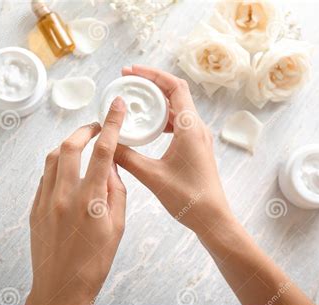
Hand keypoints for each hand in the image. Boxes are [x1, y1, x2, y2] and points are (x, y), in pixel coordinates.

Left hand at [24, 97, 126, 304]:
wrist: (61, 287)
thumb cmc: (94, 262)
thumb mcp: (117, 227)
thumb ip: (116, 192)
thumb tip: (112, 167)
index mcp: (91, 201)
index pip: (104, 152)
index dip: (112, 125)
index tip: (116, 108)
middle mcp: (65, 196)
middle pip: (71, 146)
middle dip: (85, 130)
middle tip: (96, 127)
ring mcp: (45, 201)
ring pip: (53, 157)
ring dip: (68, 145)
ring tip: (82, 146)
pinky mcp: (34, 208)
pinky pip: (45, 175)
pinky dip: (58, 165)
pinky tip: (68, 170)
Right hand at [114, 65, 234, 235]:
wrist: (212, 218)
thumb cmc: (188, 198)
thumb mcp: (152, 176)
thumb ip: (127, 157)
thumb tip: (106, 142)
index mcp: (190, 128)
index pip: (174, 86)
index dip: (152, 74)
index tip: (130, 72)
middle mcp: (196, 128)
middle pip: (175, 93)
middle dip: (151, 84)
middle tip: (126, 82)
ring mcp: (197, 137)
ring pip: (176, 109)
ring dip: (156, 102)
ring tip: (135, 102)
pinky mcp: (195, 147)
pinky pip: (178, 124)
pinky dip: (161, 119)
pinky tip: (147, 128)